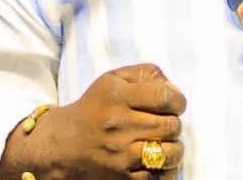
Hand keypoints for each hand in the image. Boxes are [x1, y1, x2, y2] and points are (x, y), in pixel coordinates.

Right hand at [0, 63, 185, 179]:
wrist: (64, 144)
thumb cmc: (96, 107)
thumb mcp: (114, 79)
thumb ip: (146, 74)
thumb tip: (174, 88)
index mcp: (117, 96)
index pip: (164, 97)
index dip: (178, 101)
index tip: (176, 104)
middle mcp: (118, 125)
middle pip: (171, 125)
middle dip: (174, 123)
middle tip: (165, 123)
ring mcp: (120, 155)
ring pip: (169, 153)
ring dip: (174, 148)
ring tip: (164, 143)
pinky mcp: (122, 178)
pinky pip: (158, 176)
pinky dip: (165, 169)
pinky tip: (157, 160)